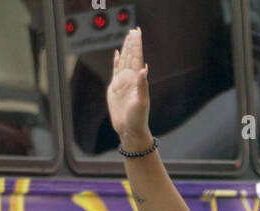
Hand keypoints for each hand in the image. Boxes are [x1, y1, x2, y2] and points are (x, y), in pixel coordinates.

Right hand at [106, 27, 151, 141]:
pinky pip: (115, 70)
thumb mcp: (141, 102)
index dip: (137, 45)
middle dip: (131, 43)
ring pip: (123, 61)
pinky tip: (117, 54)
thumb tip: (144, 68)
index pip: (137, 57)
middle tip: (133, 30)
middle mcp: (130, 78)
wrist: (129, 130)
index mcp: (137, 79)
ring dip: (125, 49)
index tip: (137, 32)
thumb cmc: (138, 118)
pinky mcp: (115, 88)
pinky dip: (116, 61)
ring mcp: (122, 82)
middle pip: (130, 56)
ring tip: (127, 37)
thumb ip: (142, 85)